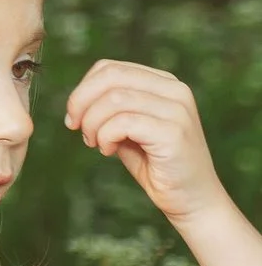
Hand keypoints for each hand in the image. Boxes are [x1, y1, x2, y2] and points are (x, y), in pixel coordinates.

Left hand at [65, 59, 227, 224]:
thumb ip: (109, 107)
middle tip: (77, 128)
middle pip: (110, 77)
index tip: (75, 117)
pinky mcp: (174, 132)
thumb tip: (76, 99)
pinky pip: (123, 122)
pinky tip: (108, 151)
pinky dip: (105, 137)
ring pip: (114, 99)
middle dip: (81, 102)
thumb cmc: (154, 163)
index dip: (82, 90)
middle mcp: (175, 90)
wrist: (190, 198)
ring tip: (95, 143)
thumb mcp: (127, 127)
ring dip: (93, 124)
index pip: (109, 68)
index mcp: (163, 83)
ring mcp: (177, 110)